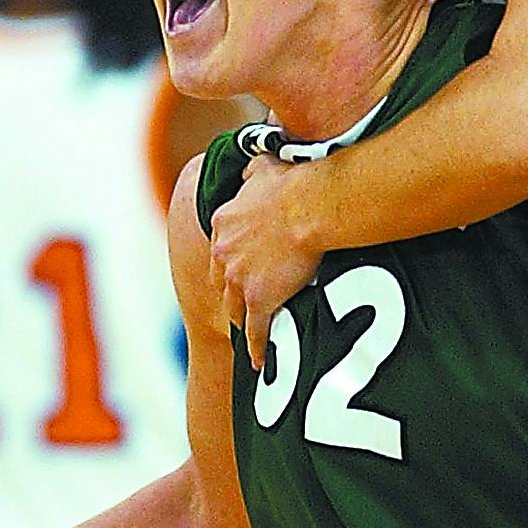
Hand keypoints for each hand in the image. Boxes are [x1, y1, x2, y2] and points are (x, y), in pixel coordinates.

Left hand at [208, 154, 322, 370]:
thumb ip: (251, 170)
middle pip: (221, 281)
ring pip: (233, 308)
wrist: (307, 207)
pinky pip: (254, 331)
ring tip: (247, 331)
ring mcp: (238, 279)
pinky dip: (255, 348)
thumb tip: (248, 165)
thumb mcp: (263, 168)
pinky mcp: (258, 299)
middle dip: (230, 292)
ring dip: (239, 320)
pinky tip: (259, 362)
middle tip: (240, 301)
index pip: (221, 248)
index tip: (238, 265)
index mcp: (223, 223)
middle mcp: (223, 253)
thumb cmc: (291, 184)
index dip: (230, 259)